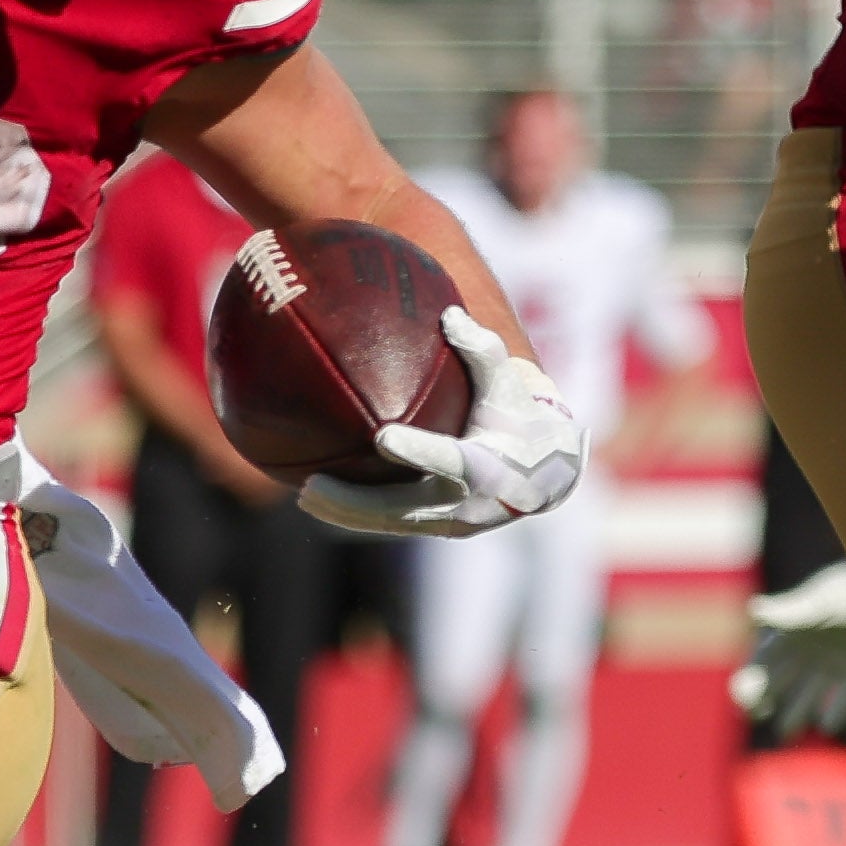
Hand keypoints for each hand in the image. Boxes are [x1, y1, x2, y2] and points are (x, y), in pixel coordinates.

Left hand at [304, 309, 583, 537]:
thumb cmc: (517, 416)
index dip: (418, 450)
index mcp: (489, 467)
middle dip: (358, 501)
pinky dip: (355, 516)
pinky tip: (317, 500)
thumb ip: (482, 350)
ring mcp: (452, 524)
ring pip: (391, 524)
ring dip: (346, 514)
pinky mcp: (437, 531)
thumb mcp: (508, 382)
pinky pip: (391, 525)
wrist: (543, 475)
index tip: (382, 437)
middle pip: (406, 508)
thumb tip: (449, 314)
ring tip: (302, 495)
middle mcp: (469, 504)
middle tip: (312, 483)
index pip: (451, 459)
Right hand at [733, 561, 845, 737]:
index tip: (743, 700)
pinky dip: (834, 711)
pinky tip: (828, 725)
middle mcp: (805, 652)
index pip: (759, 664)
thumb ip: (786, 613)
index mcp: (788, 636)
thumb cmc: (845, 591)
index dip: (748, 681)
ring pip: (806, 695)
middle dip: (763, 702)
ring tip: (786, 734)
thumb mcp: (815, 604)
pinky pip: (840, 696)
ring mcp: (828, 663)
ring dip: (795, 714)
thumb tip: (753, 610)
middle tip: (758, 717)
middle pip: (776, 684)